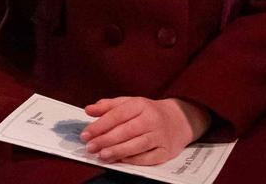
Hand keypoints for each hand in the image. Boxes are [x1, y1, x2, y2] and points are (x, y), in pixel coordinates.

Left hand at [81, 96, 210, 164]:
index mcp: (140, 104)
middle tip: (90, 147)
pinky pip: (148, 158)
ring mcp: (160, 136)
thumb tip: (88, 110)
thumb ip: (107, 106)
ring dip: (117, 151)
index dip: (100, 125)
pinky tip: (120, 161)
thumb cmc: (148, 111)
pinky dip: (133, 160)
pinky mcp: (167, 151)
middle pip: (126, 131)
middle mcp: (151, 119)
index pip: (117, 115)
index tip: (85, 134)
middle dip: (105, 140)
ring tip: (102, 156)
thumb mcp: (129, 103)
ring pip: (136, 145)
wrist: (179, 120)